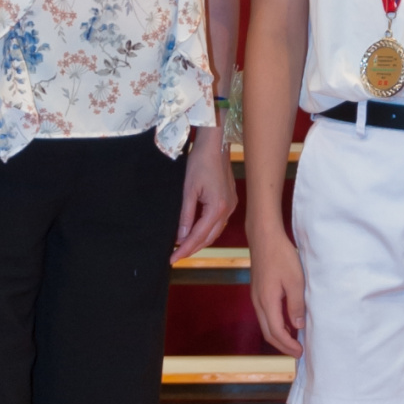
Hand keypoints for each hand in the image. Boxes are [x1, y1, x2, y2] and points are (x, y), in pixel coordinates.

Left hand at [173, 126, 235, 260]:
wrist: (215, 145)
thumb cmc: (200, 162)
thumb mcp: (188, 190)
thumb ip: (185, 215)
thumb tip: (180, 236)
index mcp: (217, 208)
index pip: (199, 235)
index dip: (185, 249)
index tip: (172, 259)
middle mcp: (227, 210)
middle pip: (209, 237)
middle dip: (192, 248)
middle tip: (176, 257)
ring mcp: (231, 206)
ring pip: (215, 232)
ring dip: (200, 240)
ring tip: (184, 248)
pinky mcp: (230, 201)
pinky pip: (218, 222)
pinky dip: (206, 230)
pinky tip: (196, 232)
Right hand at [249, 233, 306, 358]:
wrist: (264, 237)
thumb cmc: (281, 256)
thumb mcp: (295, 281)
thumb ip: (296, 305)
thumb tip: (298, 326)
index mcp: (268, 301)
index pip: (276, 332)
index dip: (288, 345)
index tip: (300, 352)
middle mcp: (258, 302)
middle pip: (268, 332)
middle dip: (283, 346)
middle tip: (297, 353)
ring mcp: (256, 297)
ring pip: (266, 324)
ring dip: (279, 335)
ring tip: (294, 341)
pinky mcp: (258, 291)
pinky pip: (266, 314)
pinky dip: (276, 324)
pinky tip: (287, 323)